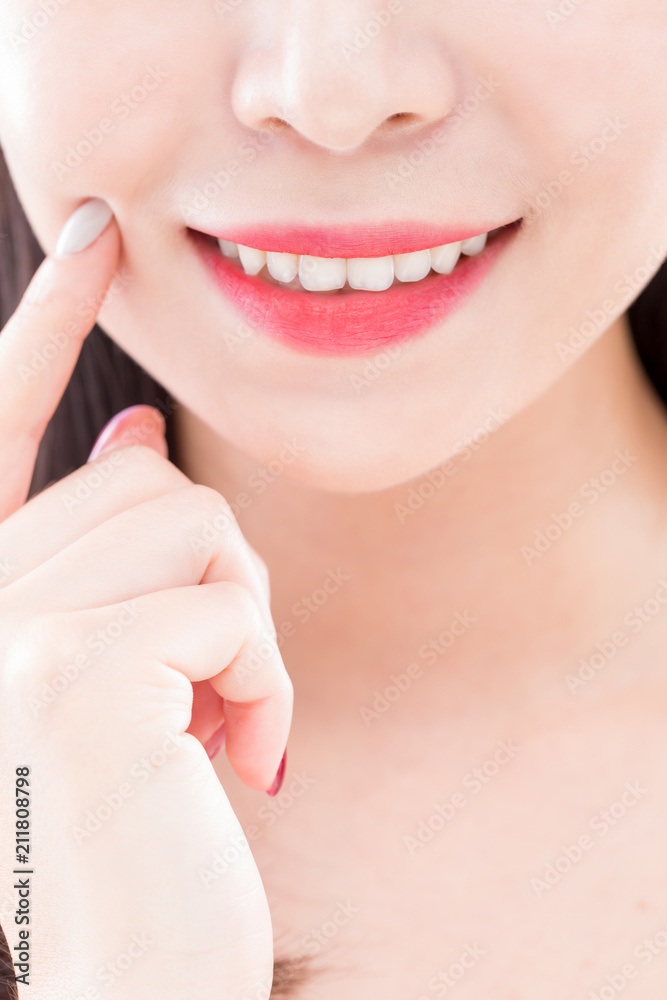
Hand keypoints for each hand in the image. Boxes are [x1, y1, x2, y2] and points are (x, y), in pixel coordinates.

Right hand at [0, 199, 291, 999]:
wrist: (129, 974)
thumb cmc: (131, 826)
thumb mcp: (120, 675)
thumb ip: (111, 551)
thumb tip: (142, 430)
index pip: (9, 424)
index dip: (52, 319)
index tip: (97, 228)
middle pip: (146, 479)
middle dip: (212, 578)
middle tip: (208, 694)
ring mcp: (5, 627)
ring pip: (193, 518)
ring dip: (243, 628)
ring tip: (219, 728)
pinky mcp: (72, 666)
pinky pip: (224, 594)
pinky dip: (262, 673)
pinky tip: (236, 757)